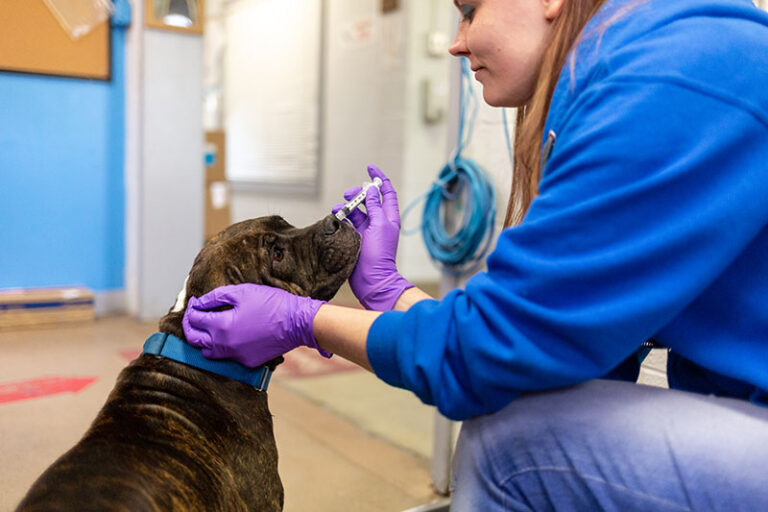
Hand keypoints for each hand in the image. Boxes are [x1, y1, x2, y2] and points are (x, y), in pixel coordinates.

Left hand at [182, 284, 330, 367]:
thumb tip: (199, 302)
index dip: (192, 308)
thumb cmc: (272, 303)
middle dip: (190, 326)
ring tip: (209, 327)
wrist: (296, 322)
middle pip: (195, 340)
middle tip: (194, 315)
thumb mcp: (242, 292)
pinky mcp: (247, 362)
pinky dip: (223, 347)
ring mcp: (236, 356)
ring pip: (208, 352)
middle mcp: (225, 345)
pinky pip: (227, 356)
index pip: (194, 320)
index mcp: (221, 326)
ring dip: (204, 339)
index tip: (195, 302)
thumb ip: (215, 297)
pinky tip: (230, 335)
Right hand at [332, 164, 412, 310]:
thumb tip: (370, 190)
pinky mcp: (355, 237)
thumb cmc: (379, 254)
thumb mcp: (379, 226)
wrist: (371, 279)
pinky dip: (341, 217)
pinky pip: (347, 222)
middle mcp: (379, 221)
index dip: (379, 178)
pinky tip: (336, 217)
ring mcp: (366, 230)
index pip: (386, 192)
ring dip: (347, 206)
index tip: (369, 168)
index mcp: (389, 217)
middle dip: (358, 193)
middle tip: (349, 195)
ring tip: (339, 209)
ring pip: (356, 210)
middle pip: (368, 199)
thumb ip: (374, 206)